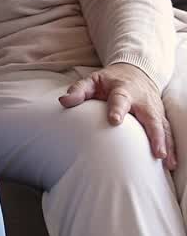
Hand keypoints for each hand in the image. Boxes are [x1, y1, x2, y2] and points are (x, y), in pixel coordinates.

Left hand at [59, 62, 173, 169]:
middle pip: (150, 117)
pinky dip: (170, 146)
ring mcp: (154, 109)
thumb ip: (79, 90)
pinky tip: (170, 163)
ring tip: (165, 161)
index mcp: (123, 90)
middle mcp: (142, 101)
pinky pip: (167, 132)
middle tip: (156, 152)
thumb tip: (64, 101)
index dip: (117, 109)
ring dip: (165, 144)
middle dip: (154, 134)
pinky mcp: (160, 116)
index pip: (120, 99)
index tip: (114, 121)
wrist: (136, 72)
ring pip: (161, 127)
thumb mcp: (92, 80)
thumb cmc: (110, 81)